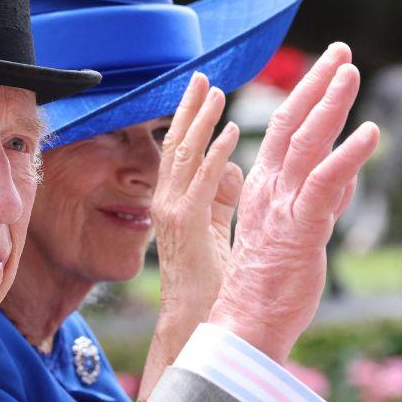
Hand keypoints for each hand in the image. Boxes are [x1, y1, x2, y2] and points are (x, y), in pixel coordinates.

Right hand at [151, 72, 242, 325]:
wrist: (196, 325)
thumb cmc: (210, 284)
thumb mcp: (215, 230)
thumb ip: (221, 199)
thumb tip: (233, 167)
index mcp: (174, 204)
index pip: (178, 153)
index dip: (188, 120)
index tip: (201, 90)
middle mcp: (167, 204)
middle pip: (175, 146)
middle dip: (189, 109)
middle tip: (202, 76)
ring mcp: (173, 214)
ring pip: (184, 157)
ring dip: (201, 122)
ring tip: (216, 93)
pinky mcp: (188, 228)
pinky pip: (202, 184)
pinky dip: (216, 156)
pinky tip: (231, 134)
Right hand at [208, 43, 378, 361]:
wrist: (247, 324)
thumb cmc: (270, 286)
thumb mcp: (299, 232)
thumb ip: (322, 200)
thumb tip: (346, 176)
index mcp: (263, 189)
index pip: (284, 131)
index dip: (306, 96)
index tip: (327, 68)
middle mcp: (269, 189)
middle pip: (292, 123)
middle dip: (317, 84)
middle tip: (340, 51)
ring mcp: (283, 207)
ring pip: (306, 143)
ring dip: (330, 104)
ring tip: (350, 72)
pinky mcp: (300, 228)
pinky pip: (325, 183)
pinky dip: (349, 154)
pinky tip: (370, 131)